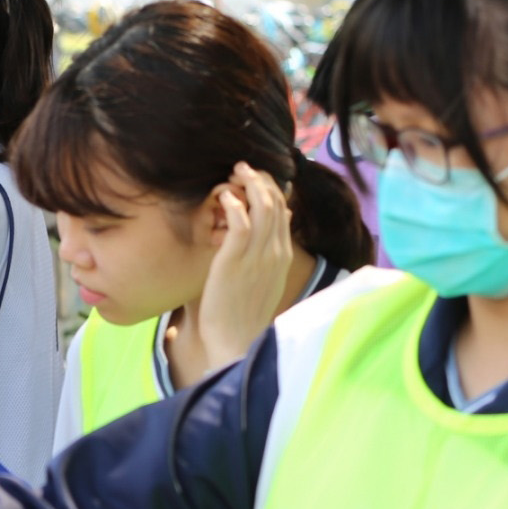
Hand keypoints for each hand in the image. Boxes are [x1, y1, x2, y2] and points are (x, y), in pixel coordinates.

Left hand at [195, 162, 292, 373]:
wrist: (235, 342)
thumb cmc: (242, 314)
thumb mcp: (263, 280)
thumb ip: (268, 253)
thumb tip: (275, 225)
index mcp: (281, 255)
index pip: (284, 210)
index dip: (271, 188)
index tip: (254, 177)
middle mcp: (275, 252)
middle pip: (276, 202)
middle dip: (261, 179)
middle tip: (242, 166)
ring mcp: (257, 256)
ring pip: (262, 207)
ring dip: (249, 184)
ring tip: (234, 172)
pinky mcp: (236, 261)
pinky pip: (241, 223)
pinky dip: (234, 204)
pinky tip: (224, 196)